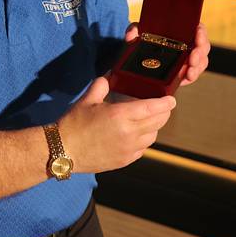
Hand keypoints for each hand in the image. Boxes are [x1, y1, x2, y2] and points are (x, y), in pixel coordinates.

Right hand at [59, 77, 175, 172]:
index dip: (165, 103)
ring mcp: (128, 149)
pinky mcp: (125, 161)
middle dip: (163, 113)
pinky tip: (135, 134)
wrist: (64, 150)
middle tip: (162, 107)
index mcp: (120, 115)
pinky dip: (143, 140)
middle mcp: (128, 133)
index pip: (152, 108)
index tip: (171, 100)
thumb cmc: (73, 124)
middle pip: (157, 122)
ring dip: (154, 127)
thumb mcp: (87, 100)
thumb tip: (109, 75)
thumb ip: (101, 85)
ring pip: (152, 136)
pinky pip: (142, 149)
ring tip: (148, 120)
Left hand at [124, 22, 209, 86]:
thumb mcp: (138, 33)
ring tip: (189, 74)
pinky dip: (189, 78)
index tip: (197, 34)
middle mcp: (189, 45)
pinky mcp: (184, 71)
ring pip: (200, 63)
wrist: (140, 58)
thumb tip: (130, 36)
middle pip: (203, 48)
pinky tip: (184, 80)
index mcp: (183, 32)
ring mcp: (188, 59)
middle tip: (192, 60)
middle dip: (200, 54)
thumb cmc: (143, 40)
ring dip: (197, 69)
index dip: (201, 32)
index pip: (199, 29)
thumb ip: (133, 30)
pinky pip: (192, 75)